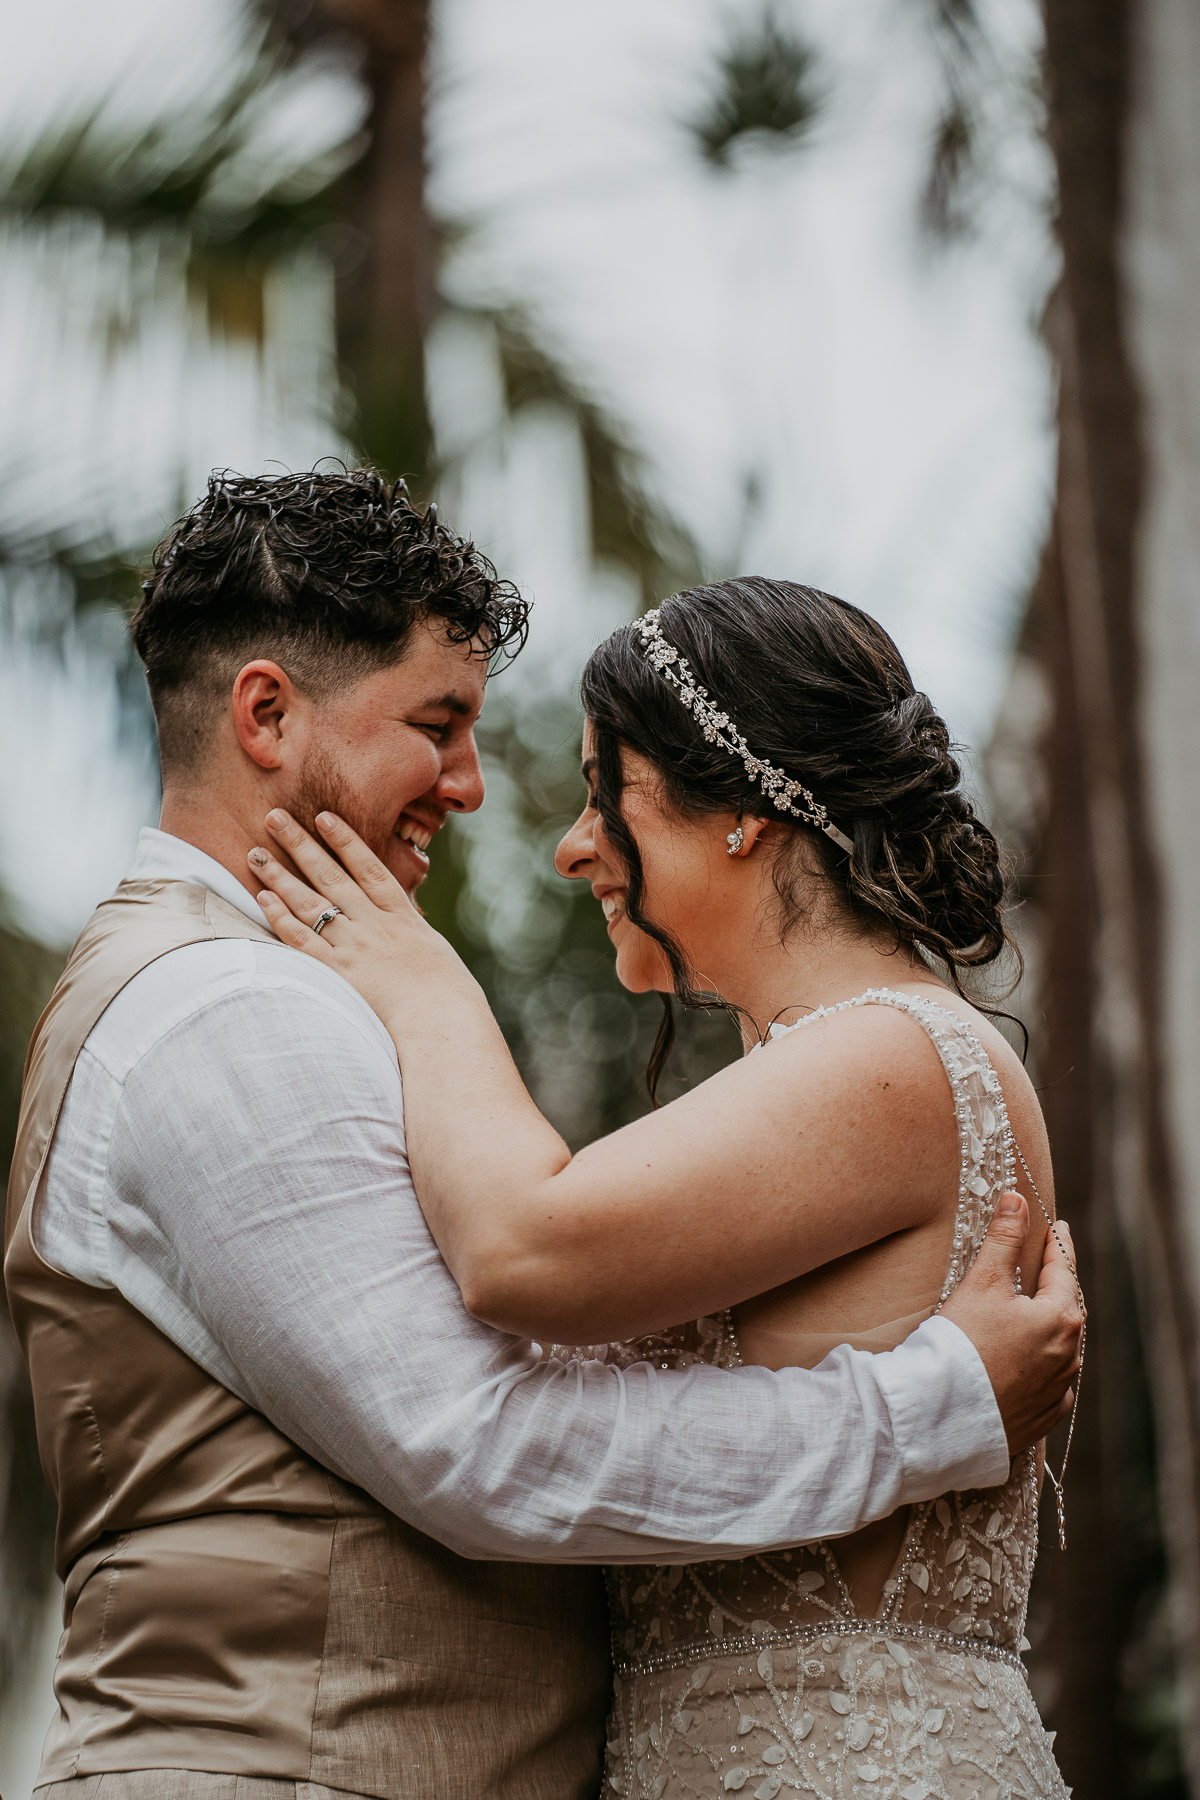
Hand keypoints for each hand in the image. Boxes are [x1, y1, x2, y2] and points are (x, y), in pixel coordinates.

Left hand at [250, 810, 464, 1022]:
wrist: (442, 1018)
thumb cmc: (448, 993)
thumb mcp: (434, 952)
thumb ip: (412, 936)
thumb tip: (404, 927)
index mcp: (401, 916)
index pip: (367, 867)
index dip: (344, 839)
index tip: (324, 816)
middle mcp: (373, 923)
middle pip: (329, 875)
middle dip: (300, 844)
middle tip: (274, 818)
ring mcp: (353, 946)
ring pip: (309, 902)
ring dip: (280, 875)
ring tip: (256, 853)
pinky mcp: (337, 973)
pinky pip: (302, 940)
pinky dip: (281, 918)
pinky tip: (263, 898)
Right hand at [942, 1194, 1084, 1455]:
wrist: (944, 1414)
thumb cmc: (962, 1343)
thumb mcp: (982, 1283)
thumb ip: (1003, 1239)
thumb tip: (1017, 1199)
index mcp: (1060, 1318)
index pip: (1063, 1270)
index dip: (1059, 1245)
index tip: (1058, 1228)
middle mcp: (1068, 1356)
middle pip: (1066, 1310)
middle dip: (1057, 1287)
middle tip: (1050, 1267)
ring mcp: (1056, 1390)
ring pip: (1061, 1350)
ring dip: (1051, 1329)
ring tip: (1039, 1315)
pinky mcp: (1041, 1418)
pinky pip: (1051, 1387)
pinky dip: (1044, 1370)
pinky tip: (1034, 1368)